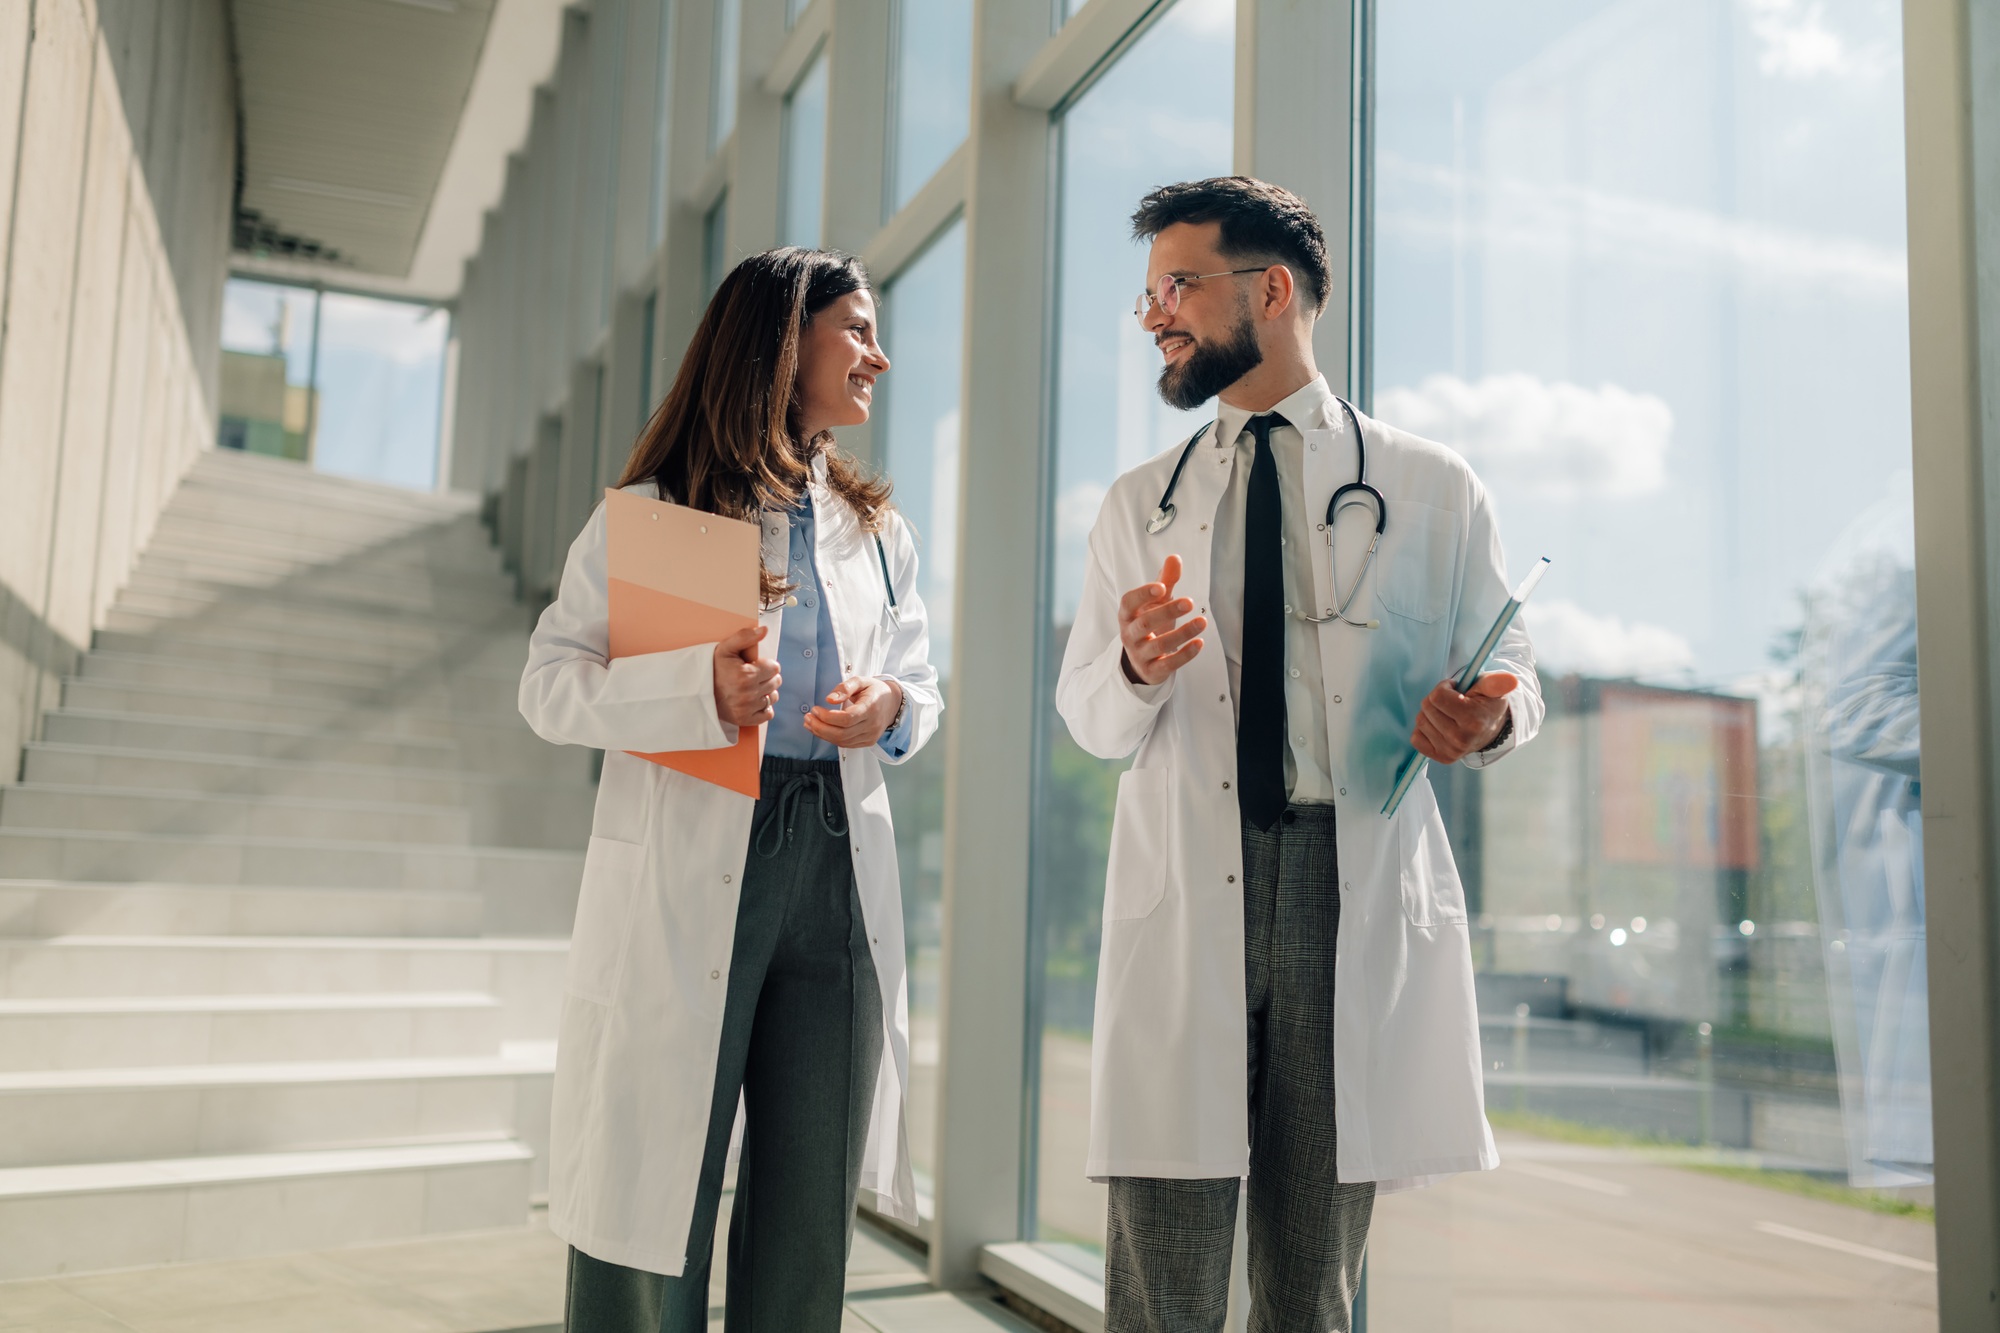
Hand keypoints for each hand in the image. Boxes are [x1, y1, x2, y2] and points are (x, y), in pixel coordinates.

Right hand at [713, 625, 780, 728]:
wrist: (697, 692)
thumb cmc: (712, 669)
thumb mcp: (725, 648)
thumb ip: (744, 637)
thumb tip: (763, 630)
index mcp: (746, 675)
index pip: (775, 667)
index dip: (766, 664)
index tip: (754, 665)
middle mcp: (749, 693)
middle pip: (776, 682)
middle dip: (766, 677)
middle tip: (752, 675)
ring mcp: (748, 708)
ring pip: (773, 697)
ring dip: (766, 691)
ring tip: (751, 687)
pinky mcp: (746, 720)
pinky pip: (767, 714)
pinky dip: (763, 708)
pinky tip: (752, 700)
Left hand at [805, 676, 902, 748]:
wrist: (891, 703)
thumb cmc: (874, 691)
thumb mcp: (861, 681)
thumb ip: (844, 687)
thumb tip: (829, 699)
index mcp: (871, 708)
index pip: (847, 718)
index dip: (828, 717)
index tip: (815, 709)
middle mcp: (872, 725)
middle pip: (842, 733)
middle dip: (820, 727)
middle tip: (808, 717)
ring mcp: (870, 736)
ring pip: (842, 741)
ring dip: (822, 734)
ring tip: (810, 723)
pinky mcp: (867, 742)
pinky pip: (846, 744)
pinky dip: (830, 738)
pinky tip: (821, 730)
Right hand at [1118, 555, 1206, 685]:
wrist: (1141, 660)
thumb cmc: (1149, 624)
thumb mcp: (1156, 602)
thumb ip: (1165, 581)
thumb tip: (1174, 558)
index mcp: (1127, 615)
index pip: (1128, 602)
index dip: (1142, 594)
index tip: (1160, 587)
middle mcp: (1129, 635)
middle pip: (1144, 623)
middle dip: (1166, 612)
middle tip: (1188, 602)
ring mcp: (1139, 654)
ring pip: (1159, 645)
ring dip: (1182, 633)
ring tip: (1202, 621)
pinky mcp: (1152, 670)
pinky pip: (1168, 664)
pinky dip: (1185, 654)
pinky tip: (1199, 643)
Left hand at [1411, 672, 1516, 763]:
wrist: (1490, 729)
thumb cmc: (1486, 704)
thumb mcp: (1492, 689)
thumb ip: (1498, 682)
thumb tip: (1511, 680)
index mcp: (1473, 721)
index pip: (1437, 696)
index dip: (1445, 687)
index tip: (1456, 689)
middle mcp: (1461, 739)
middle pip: (1427, 707)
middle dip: (1436, 699)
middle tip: (1452, 702)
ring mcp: (1451, 751)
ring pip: (1420, 721)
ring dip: (1430, 713)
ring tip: (1447, 713)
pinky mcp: (1442, 758)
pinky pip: (1416, 738)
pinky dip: (1424, 729)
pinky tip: (1439, 726)